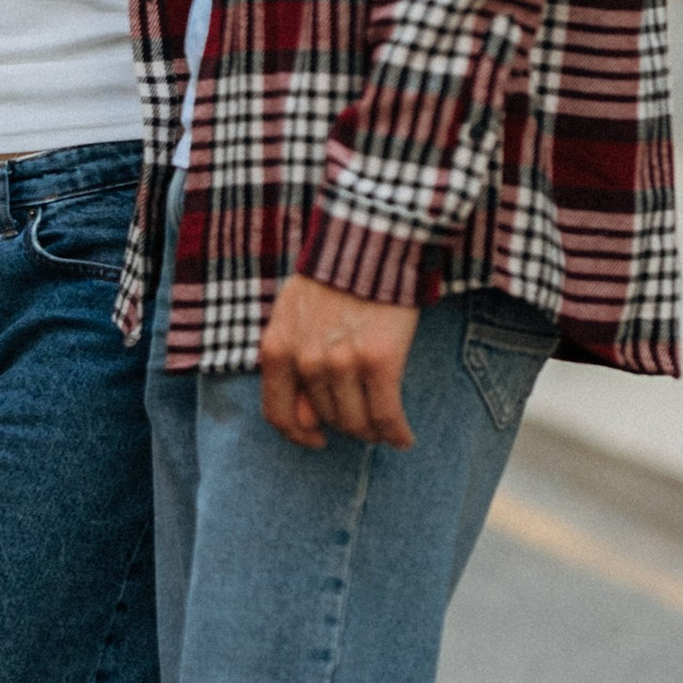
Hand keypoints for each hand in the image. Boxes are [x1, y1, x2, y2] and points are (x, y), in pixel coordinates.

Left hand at [259, 274, 418, 451]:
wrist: (370, 243)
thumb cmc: (332, 279)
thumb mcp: (292, 316)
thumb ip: (291, 362)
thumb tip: (306, 420)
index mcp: (278, 350)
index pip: (279, 414)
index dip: (299, 435)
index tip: (317, 440)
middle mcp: (306, 361)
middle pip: (326, 419)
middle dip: (347, 424)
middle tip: (365, 419)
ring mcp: (343, 363)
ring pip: (357, 422)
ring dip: (373, 431)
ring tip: (386, 428)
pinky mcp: (379, 361)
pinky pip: (387, 415)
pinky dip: (397, 433)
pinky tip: (404, 439)